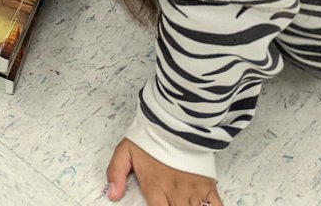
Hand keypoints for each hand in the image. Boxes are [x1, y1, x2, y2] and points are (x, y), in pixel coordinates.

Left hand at [106, 138, 221, 205]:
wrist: (173, 123)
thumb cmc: (149, 139)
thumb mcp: (124, 152)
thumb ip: (115, 173)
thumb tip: (113, 196)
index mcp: (154, 187)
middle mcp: (175, 192)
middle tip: (171, 204)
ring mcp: (193, 190)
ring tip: (184, 205)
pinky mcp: (208, 186)